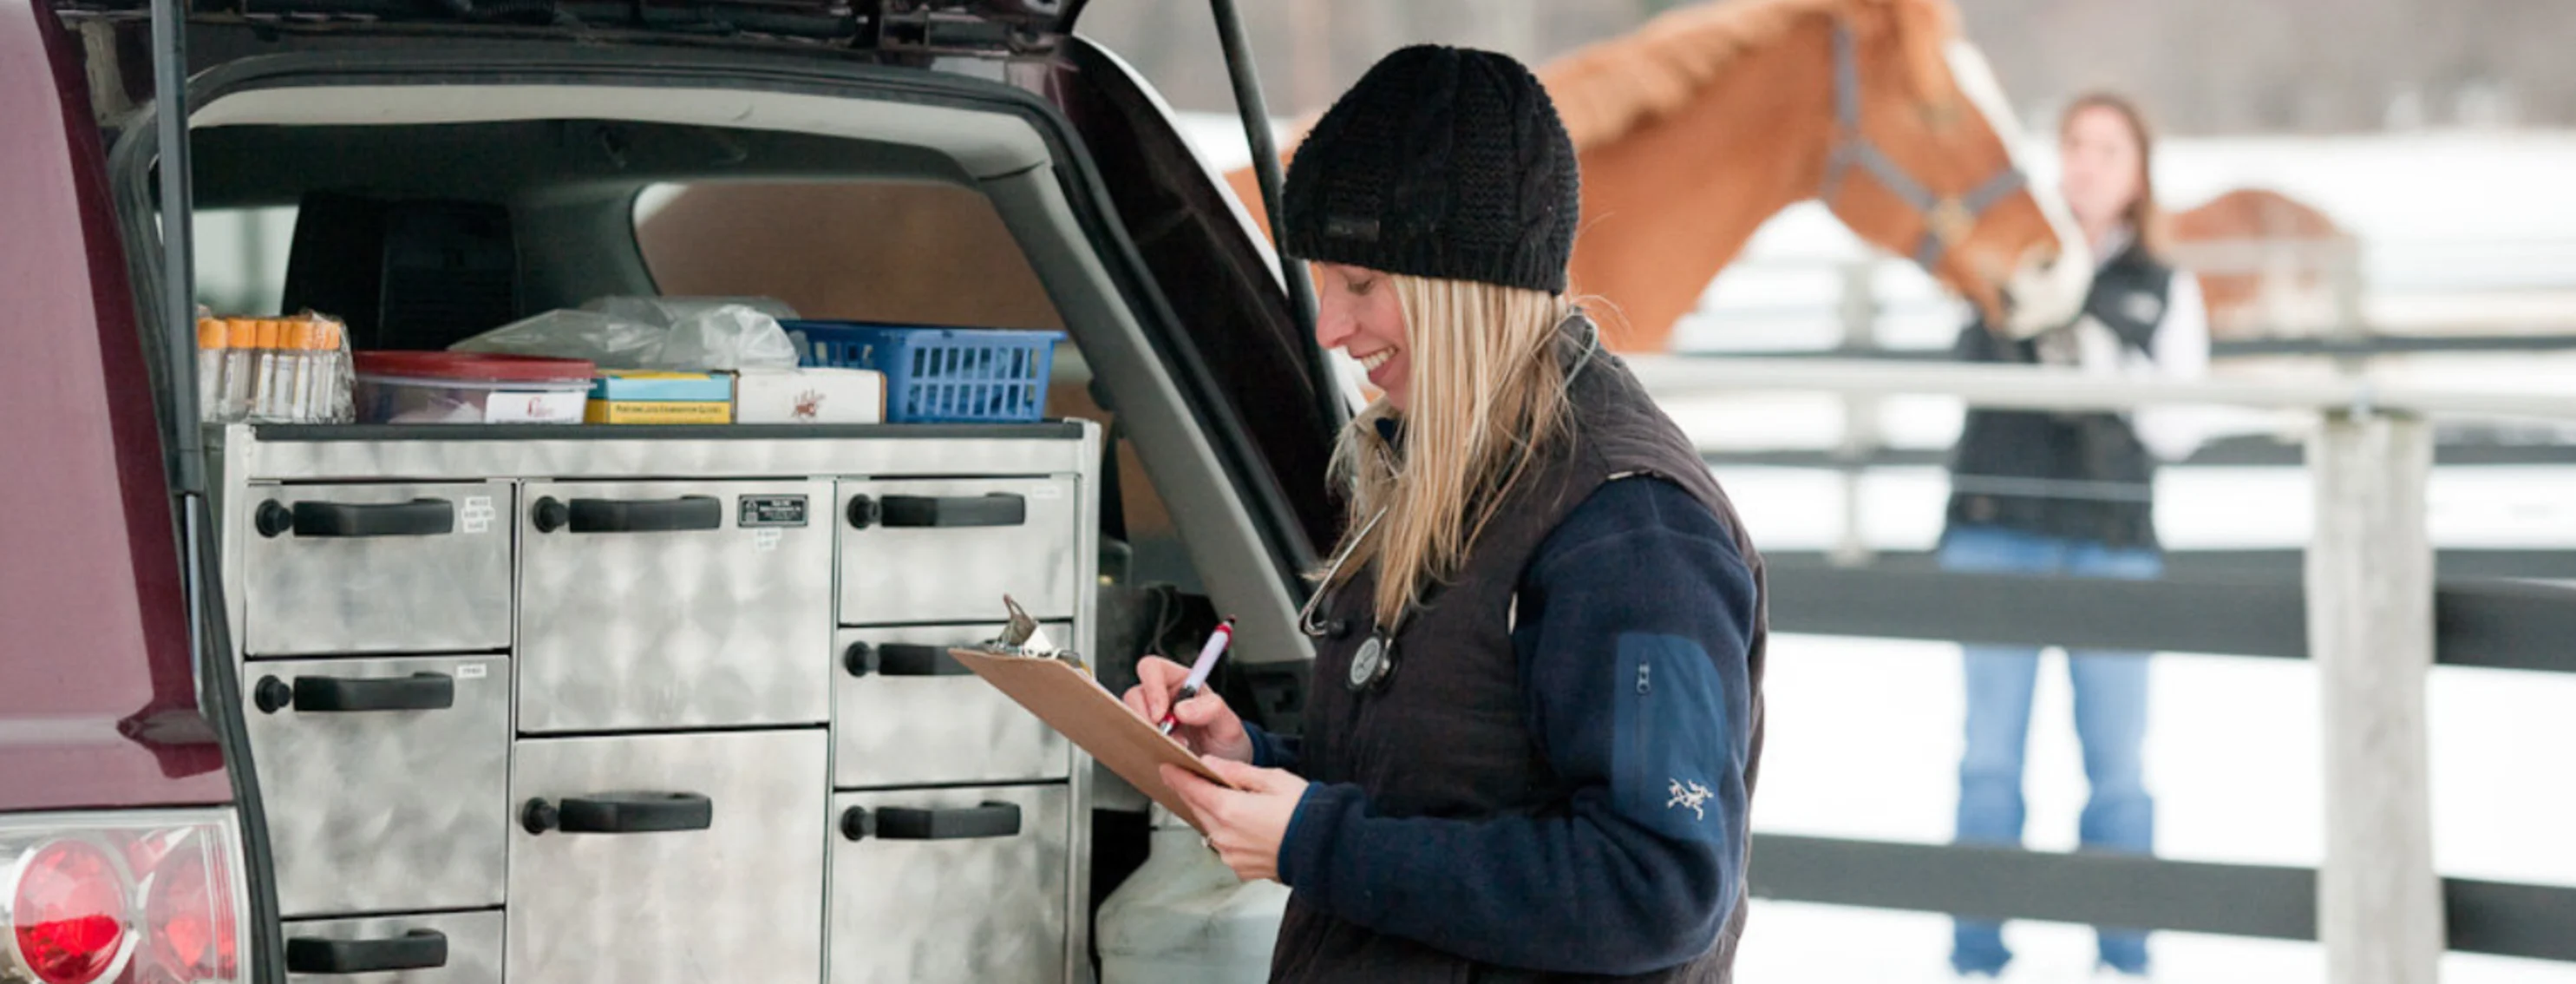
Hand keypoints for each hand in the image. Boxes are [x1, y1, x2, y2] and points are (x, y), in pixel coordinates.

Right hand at [1121, 655, 1254, 762]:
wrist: (1224, 766)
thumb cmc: (1225, 739)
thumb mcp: (1229, 725)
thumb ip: (1213, 709)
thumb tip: (1182, 709)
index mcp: (1181, 682)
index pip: (1152, 668)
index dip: (1151, 688)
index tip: (1161, 716)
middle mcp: (1161, 696)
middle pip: (1134, 695)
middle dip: (1147, 719)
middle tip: (1168, 739)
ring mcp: (1150, 718)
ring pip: (1129, 718)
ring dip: (1147, 736)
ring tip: (1172, 750)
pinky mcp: (1145, 738)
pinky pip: (1132, 739)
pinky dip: (1143, 748)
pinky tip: (1162, 757)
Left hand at [1163, 758, 1306, 882]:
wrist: (1326, 848)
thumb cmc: (1305, 813)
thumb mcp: (1272, 779)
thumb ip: (1236, 772)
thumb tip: (1211, 763)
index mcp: (1229, 810)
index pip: (1191, 789)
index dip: (1177, 776)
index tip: (1168, 768)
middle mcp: (1224, 836)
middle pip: (1198, 809)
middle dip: (1194, 793)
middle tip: (1193, 778)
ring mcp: (1231, 855)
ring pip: (1210, 828)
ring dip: (1212, 813)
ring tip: (1231, 801)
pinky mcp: (1240, 868)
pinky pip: (1224, 845)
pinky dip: (1228, 833)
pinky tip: (1246, 825)